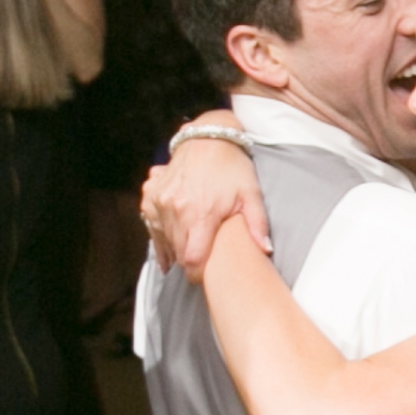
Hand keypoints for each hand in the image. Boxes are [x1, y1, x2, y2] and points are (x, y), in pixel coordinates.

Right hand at [141, 119, 271, 278]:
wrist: (207, 137)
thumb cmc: (232, 167)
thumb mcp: (251, 194)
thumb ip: (257, 224)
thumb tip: (265, 250)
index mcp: (200, 214)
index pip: (192, 260)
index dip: (198, 273)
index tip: (204, 277)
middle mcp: (175, 209)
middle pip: (177, 253)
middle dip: (187, 263)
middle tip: (200, 266)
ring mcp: (160, 201)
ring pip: (163, 240)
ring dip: (173, 250)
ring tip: (186, 253)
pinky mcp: (151, 195)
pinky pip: (150, 225)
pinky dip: (159, 235)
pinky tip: (168, 245)